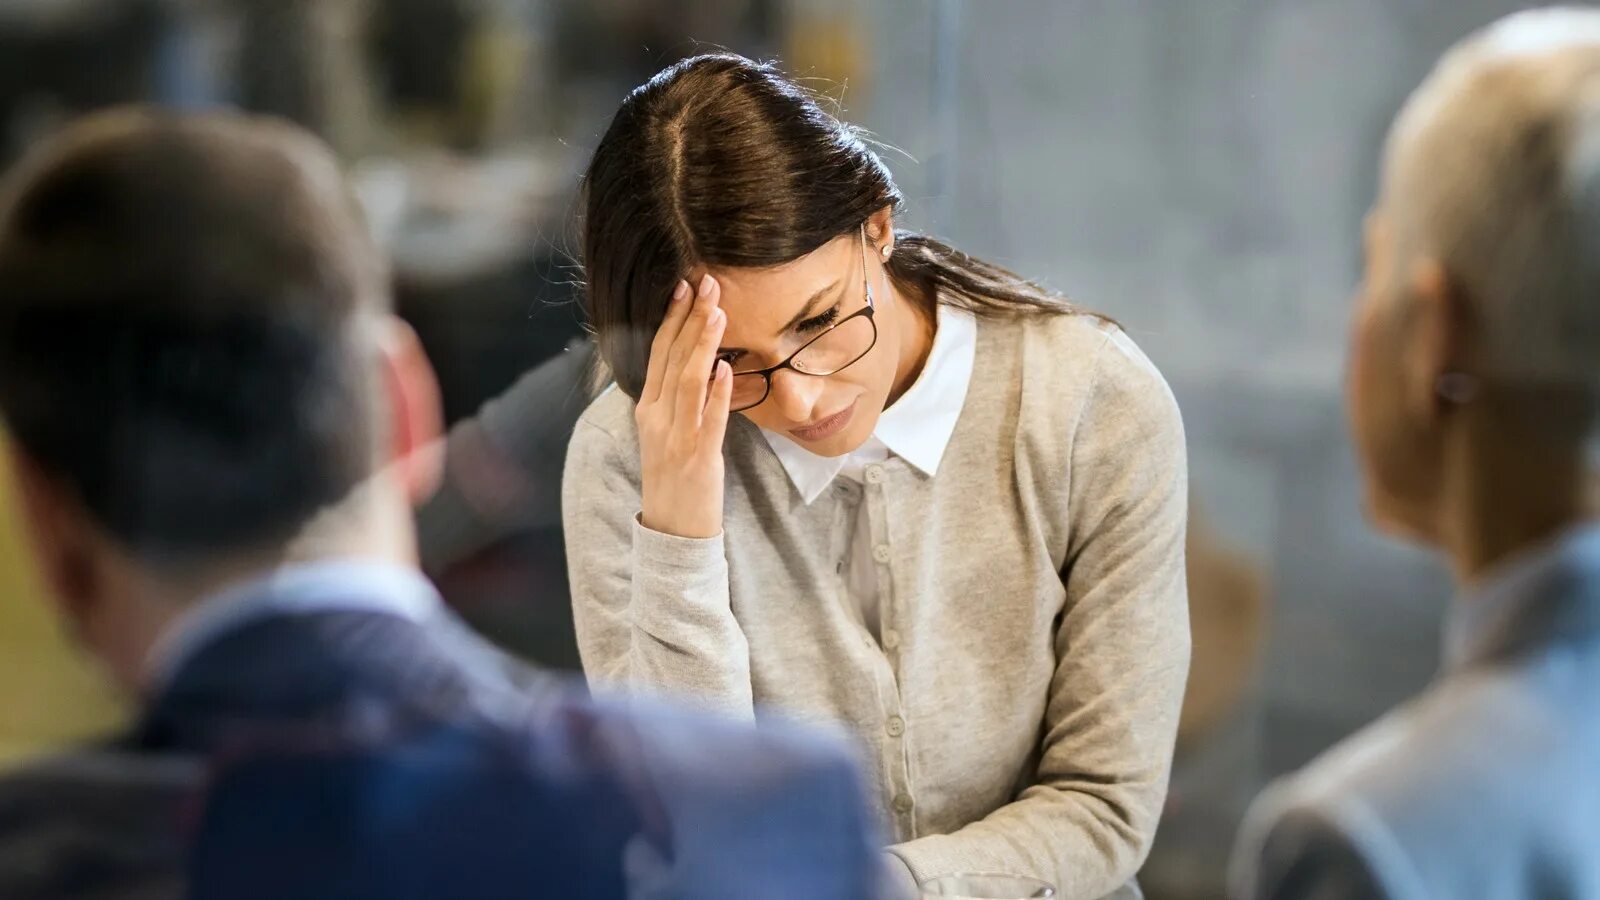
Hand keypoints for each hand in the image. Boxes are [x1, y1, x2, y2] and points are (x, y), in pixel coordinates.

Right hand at [636, 274, 733, 538]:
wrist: (672, 532)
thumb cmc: (675, 480)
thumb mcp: (667, 434)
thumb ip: (677, 399)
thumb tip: (699, 363)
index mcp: (648, 409)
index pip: (659, 354)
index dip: (672, 319)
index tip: (686, 287)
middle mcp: (656, 418)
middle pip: (672, 359)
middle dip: (690, 319)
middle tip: (707, 284)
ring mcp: (676, 437)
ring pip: (689, 382)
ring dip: (703, 345)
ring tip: (718, 313)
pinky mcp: (698, 457)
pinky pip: (709, 420)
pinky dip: (718, 393)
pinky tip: (728, 368)